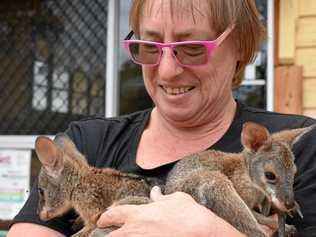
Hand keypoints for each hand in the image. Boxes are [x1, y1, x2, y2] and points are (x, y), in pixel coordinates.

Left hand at [97, 186, 244, 236]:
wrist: (203, 232)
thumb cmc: (190, 214)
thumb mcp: (176, 199)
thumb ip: (161, 197)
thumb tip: (155, 192)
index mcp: (140, 214)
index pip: (115, 214)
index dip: (106, 218)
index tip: (102, 220)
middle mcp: (136, 231)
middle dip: (105, 236)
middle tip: (102, 236)